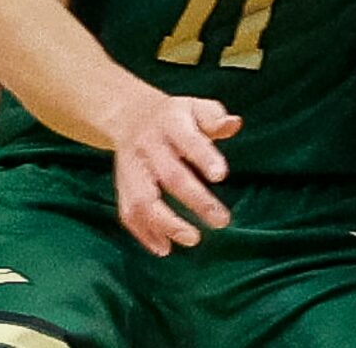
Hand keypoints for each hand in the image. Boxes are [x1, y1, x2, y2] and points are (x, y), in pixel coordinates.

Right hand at [107, 91, 239, 254]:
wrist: (129, 116)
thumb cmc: (175, 116)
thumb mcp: (196, 107)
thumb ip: (215, 118)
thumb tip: (234, 124)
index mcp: (171, 123)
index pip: (188, 141)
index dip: (204, 157)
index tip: (221, 176)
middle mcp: (148, 148)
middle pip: (170, 176)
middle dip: (196, 201)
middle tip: (221, 220)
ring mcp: (132, 170)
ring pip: (143, 201)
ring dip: (166, 224)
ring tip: (192, 239)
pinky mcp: (121, 187)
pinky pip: (128, 213)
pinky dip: (143, 233)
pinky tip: (164, 248)